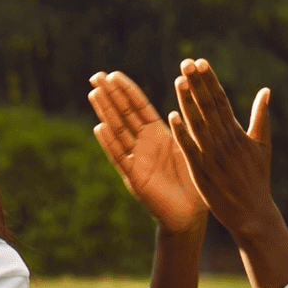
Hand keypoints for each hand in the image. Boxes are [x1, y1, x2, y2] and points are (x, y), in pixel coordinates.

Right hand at [87, 70, 206, 230]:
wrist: (191, 213)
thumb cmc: (194, 181)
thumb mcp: (191, 146)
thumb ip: (185, 125)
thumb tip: (188, 96)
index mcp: (158, 135)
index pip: (139, 107)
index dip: (126, 91)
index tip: (113, 74)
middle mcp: (143, 145)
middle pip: (123, 115)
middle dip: (110, 95)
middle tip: (95, 76)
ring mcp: (136, 160)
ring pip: (118, 131)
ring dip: (106, 112)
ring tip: (94, 93)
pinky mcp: (135, 178)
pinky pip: (120, 158)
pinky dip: (109, 142)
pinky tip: (99, 127)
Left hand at [165, 58, 285, 245]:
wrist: (252, 212)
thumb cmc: (257, 178)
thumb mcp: (262, 146)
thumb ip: (261, 117)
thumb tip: (265, 90)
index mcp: (238, 133)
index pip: (221, 100)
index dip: (209, 81)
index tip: (200, 62)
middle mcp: (225, 142)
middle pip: (208, 107)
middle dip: (197, 84)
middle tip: (185, 62)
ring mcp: (212, 156)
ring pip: (197, 124)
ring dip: (187, 102)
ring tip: (178, 80)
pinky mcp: (201, 172)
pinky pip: (189, 149)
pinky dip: (181, 132)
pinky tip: (172, 115)